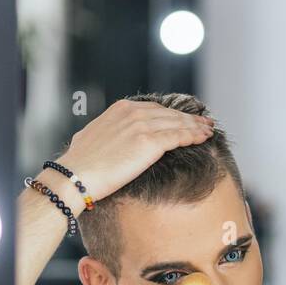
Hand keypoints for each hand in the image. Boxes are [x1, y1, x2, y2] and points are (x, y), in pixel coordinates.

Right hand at [57, 99, 214, 202]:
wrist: (76, 175)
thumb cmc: (82, 163)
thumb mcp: (96, 137)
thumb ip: (112, 132)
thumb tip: (116, 139)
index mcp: (120, 109)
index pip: (155, 109)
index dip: (173, 114)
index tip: (185, 119)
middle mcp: (133, 112)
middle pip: (170, 114)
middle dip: (189, 119)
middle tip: (205, 123)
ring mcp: (142, 126)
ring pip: (178, 124)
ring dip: (196, 127)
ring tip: (209, 131)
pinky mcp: (149, 142)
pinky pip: (178, 137)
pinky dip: (194, 136)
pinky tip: (204, 138)